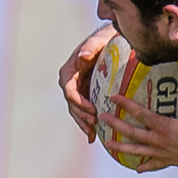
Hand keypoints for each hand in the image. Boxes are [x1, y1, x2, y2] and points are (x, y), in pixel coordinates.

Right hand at [59, 24, 117, 140]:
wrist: (109, 43)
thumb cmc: (102, 40)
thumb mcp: (96, 41)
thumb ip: (89, 48)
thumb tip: (82, 56)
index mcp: (69, 72)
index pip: (69, 90)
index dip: (78, 102)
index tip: (91, 109)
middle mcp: (70, 83)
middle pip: (72, 104)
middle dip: (82, 116)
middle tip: (95, 124)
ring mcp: (77, 91)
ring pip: (77, 111)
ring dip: (84, 123)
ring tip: (93, 134)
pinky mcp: (86, 96)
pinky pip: (84, 112)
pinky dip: (87, 124)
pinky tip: (93, 137)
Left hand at [100, 76, 177, 173]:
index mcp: (164, 127)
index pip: (140, 114)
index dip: (126, 105)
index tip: (113, 97)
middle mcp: (158, 141)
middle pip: (132, 133)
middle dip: (115, 125)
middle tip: (102, 118)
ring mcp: (161, 153)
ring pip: (136, 150)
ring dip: (120, 147)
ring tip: (107, 144)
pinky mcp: (167, 161)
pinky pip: (152, 164)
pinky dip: (144, 166)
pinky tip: (137, 168)